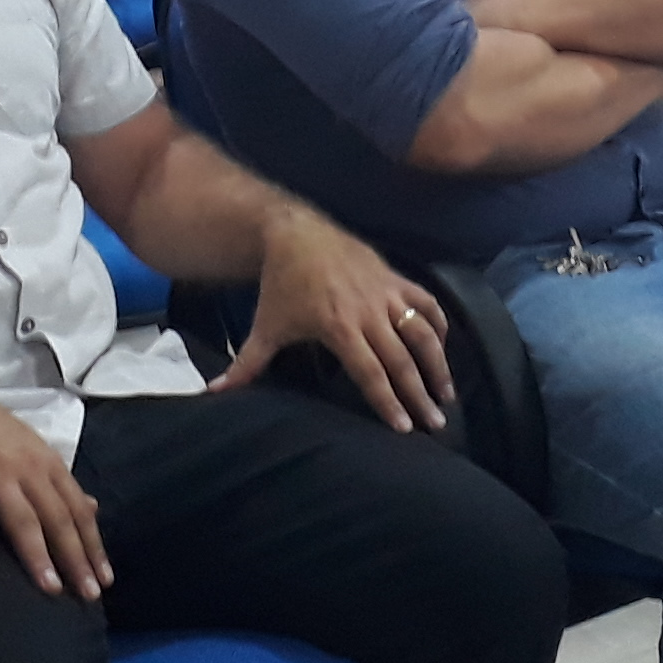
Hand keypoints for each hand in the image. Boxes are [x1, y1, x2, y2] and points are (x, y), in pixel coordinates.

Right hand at [0, 376, 110, 597]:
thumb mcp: (33, 449)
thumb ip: (60, 483)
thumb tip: (93, 507)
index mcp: (47, 465)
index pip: (77, 511)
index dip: (93, 546)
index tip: (106, 579)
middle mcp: (27, 473)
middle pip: (58, 521)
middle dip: (76, 559)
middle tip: (89, 595)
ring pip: (23, 522)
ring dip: (38, 557)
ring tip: (51, 589)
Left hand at [213, 204, 451, 433]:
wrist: (296, 232)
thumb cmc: (280, 285)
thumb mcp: (264, 326)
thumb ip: (246, 365)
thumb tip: (215, 393)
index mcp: (338, 327)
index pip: (370, 372)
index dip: (388, 402)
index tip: (405, 429)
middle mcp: (368, 312)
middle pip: (402, 359)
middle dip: (420, 394)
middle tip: (436, 424)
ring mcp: (385, 293)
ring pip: (422, 332)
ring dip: (439, 364)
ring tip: (447, 394)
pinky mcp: (395, 278)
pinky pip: (425, 303)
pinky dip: (439, 324)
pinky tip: (445, 347)